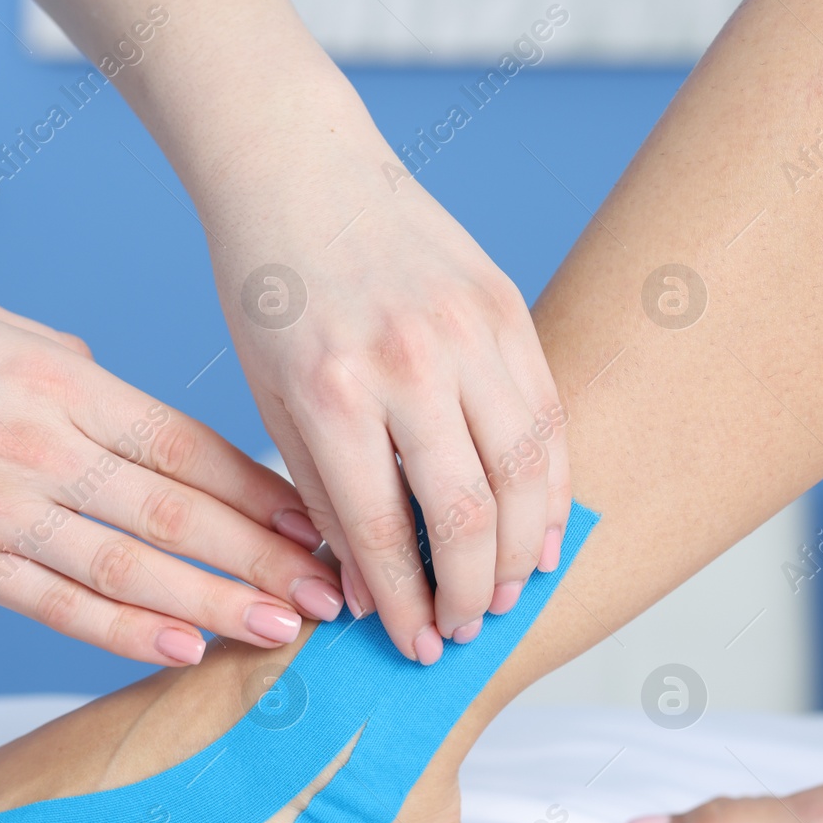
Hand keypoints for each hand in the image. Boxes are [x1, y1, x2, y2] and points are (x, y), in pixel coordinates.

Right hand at [0, 295, 343, 665]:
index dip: (264, 490)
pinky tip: (183, 647)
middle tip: (335, 591)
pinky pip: (56, 605)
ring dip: (216, 603)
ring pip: (130, 570)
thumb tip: (131, 411)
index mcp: (62, 381)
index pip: (189, 446)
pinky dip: (123, 630)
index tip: (322, 519)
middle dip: (266, 556)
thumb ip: (73, 370)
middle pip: (178, 515)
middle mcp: (43, 448)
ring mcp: (1, 511)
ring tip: (282, 628)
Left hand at [205, 131, 570, 664]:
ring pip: (526, 471)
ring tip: (511, 595)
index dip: (406, 603)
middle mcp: (408, 363)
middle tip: (466, 633)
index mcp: (332, 393)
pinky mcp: (506, 304)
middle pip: (469, 514)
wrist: (299, 175)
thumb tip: (366, 590)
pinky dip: (553, 483)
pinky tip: (544, 528)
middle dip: (473, 592)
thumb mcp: (269, 399)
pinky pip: (548, 413)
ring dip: (526, 551)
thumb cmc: (269, 294)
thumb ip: (321, 495)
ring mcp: (467, 330)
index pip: (384, 532)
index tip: (416, 647)